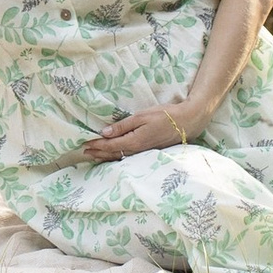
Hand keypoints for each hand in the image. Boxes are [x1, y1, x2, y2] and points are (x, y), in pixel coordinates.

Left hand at [77, 100, 209, 163]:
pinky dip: (117, 157)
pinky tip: (113, 156)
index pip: (110, 145)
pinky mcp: (149, 152)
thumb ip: (123, 126)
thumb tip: (104, 132)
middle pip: (113, 154)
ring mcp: (144, 153)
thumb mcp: (142, 116)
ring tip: (94, 156)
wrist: (187, 122)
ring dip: (106, 157)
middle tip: (84, 152)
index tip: (84, 143)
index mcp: (134, 141)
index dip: (97, 144)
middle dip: (98, 153)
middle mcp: (137, 150)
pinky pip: (129, 157)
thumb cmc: (165, 115)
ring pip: (120, 157)